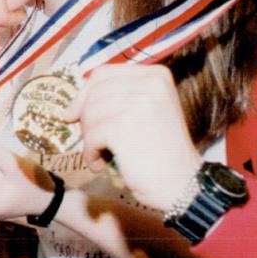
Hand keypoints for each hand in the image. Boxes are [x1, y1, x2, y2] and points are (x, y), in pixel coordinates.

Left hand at [70, 64, 202, 213]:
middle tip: (94, 143)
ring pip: (89, 113)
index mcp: (157, 75)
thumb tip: (74, 104)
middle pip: (94, 93)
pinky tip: (101, 164)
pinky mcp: (124, 126)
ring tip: (102, 155)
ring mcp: (138, 103)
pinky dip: (91, 154)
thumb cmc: (160, 153)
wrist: (182, 184)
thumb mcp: (148, 112)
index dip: (84, 93)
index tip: (74, 113)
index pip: (104, 73)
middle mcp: (150, 84)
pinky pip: (91, 136)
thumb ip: (120, 98)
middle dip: (86, 120)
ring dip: (89, 139)